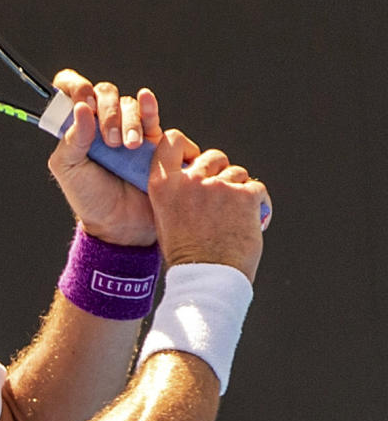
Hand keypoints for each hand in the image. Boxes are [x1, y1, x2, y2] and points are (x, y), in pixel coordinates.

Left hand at [46, 70, 160, 245]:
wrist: (120, 225)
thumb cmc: (91, 199)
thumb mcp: (69, 171)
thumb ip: (72, 139)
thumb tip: (80, 108)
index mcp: (78, 126)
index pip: (72, 90)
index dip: (76, 87)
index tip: (84, 103)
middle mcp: (102, 122)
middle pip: (106, 92)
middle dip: (108, 111)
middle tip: (111, 141)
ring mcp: (128, 128)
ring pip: (129, 103)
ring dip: (130, 120)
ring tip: (129, 147)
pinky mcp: (151, 139)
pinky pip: (151, 114)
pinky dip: (149, 106)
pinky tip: (147, 103)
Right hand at [148, 130, 269, 282]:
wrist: (208, 279)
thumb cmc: (187, 256)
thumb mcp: (166, 220)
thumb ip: (177, 193)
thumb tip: (194, 174)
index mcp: (164, 186)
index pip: (171, 141)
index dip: (185, 146)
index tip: (192, 159)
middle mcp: (190, 181)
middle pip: (212, 156)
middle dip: (219, 172)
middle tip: (219, 200)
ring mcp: (219, 187)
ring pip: (236, 173)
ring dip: (238, 190)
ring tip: (233, 218)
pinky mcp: (244, 195)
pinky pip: (256, 188)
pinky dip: (256, 203)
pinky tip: (250, 222)